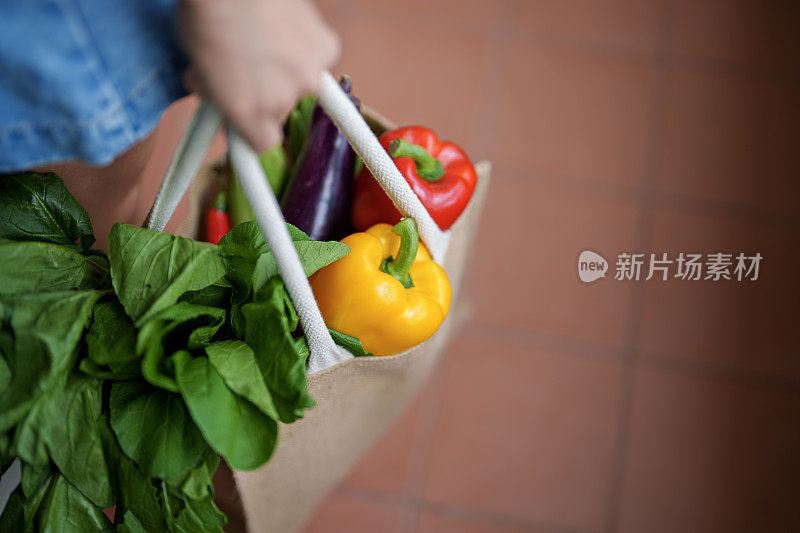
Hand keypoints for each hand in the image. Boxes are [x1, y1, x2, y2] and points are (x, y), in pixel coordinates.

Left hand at [179, 0, 339, 151]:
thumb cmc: (207, 16)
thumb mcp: (198, 66)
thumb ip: (215, 92)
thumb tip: (218, 94)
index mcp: (249, 116)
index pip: (262, 144)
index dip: (252, 129)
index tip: (246, 120)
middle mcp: (283, 103)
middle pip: (281, 111)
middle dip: (265, 93)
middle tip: (246, 66)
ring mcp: (309, 77)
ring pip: (303, 84)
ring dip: (288, 70)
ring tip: (265, 40)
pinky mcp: (326, 49)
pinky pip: (320, 57)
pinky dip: (306, 47)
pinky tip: (286, 28)